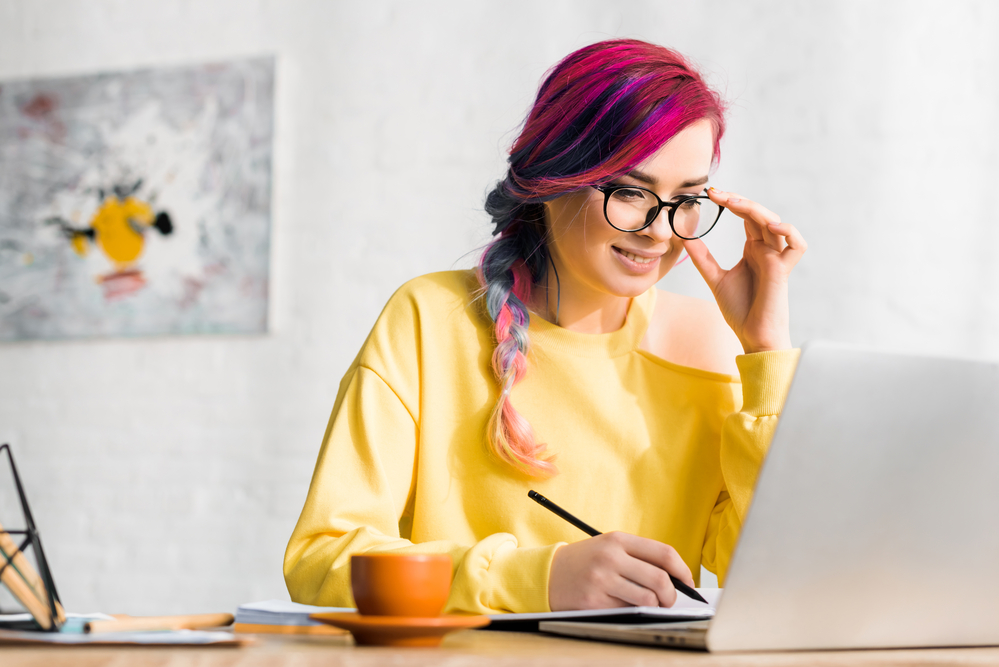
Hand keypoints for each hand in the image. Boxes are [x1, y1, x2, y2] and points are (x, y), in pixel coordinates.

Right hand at [548, 532, 694, 610]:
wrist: (548, 573)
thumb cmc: (585, 561)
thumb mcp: (609, 546)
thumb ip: (638, 556)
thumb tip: (674, 578)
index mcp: (618, 540)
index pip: (663, 553)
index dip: (683, 570)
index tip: (687, 581)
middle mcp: (610, 557)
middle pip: (660, 578)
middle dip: (672, 595)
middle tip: (670, 600)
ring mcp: (602, 580)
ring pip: (647, 599)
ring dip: (656, 606)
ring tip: (652, 605)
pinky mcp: (594, 601)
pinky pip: (627, 611)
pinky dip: (633, 611)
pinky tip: (625, 606)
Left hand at [682, 188, 806, 352]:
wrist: (752, 336)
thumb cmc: (740, 310)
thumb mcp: (715, 278)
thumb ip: (702, 258)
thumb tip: (684, 237)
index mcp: (753, 249)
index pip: (746, 216)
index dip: (731, 202)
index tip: (710, 194)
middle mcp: (767, 250)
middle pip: (758, 215)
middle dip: (738, 200)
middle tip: (716, 193)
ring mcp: (776, 259)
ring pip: (774, 223)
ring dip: (754, 209)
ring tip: (732, 203)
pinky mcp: (782, 271)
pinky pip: (797, 246)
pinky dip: (790, 232)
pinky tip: (770, 226)